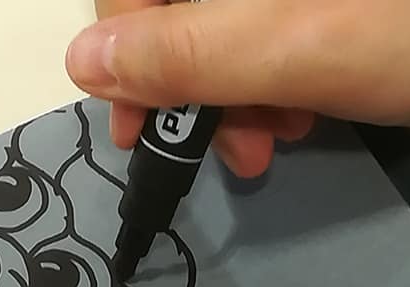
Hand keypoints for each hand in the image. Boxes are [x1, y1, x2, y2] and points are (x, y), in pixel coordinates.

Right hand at [67, 0, 409, 177]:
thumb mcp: (302, 45)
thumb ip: (190, 53)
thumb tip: (88, 63)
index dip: (125, 50)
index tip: (136, 126)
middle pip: (182, 7)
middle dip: (193, 87)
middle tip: (229, 149)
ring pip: (226, 25)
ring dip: (237, 95)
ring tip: (277, 137)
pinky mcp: (322, 4)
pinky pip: (268, 30)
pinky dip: (273, 78)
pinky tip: (301, 110)